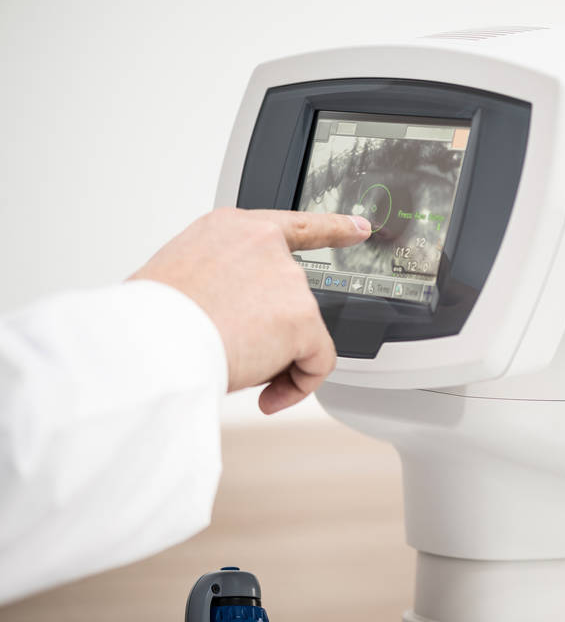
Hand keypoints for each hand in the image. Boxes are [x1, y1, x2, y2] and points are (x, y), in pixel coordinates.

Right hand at [131, 208, 370, 413]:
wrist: (148, 344)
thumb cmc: (148, 321)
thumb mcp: (177, 278)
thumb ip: (218, 283)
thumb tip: (230, 318)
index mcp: (231, 230)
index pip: (294, 227)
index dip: (334, 228)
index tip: (359, 228)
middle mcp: (265, 246)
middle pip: (293, 300)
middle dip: (275, 335)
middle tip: (235, 353)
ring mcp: (288, 281)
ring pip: (302, 335)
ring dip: (276, 362)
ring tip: (233, 366)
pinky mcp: (303, 318)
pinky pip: (317, 363)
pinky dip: (297, 386)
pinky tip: (267, 395)